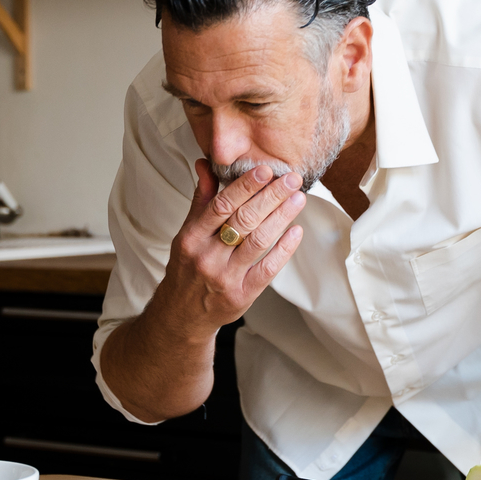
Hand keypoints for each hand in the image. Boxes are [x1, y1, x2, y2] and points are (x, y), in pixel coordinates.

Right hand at [155, 159, 305, 335]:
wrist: (182, 315)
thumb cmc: (187, 268)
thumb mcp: (187, 233)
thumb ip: (201, 199)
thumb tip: (205, 164)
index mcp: (192, 237)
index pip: (221, 205)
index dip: (245, 186)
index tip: (265, 170)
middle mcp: (207, 257)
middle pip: (244, 220)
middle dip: (271, 196)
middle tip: (291, 179)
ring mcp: (225, 277)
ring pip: (258, 241)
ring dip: (281, 217)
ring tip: (298, 199)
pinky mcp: (242, 295)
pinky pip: (268, 269)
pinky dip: (284, 249)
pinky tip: (296, 231)